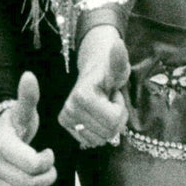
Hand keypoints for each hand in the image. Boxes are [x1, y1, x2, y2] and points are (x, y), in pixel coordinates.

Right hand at [0, 72, 56, 185]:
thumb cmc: (17, 125)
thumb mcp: (25, 112)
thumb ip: (28, 97)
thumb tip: (29, 76)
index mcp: (1, 144)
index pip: (33, 164)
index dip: (48, 161)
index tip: (48, 152)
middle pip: (31, 184)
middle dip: (47, 177)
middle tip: (49, 168)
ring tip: (38, 176)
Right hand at [59, 26, 129, 147]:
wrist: (94, 72)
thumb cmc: (109, 71)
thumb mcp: (118, 67)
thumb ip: (119, 59)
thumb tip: (118, 44)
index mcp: (82, 96)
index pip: (113, 121)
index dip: (119, 109)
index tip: (112, 94)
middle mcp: (69, 109)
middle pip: (107, 133)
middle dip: (115, 118)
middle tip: (109, 101)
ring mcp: (66, 118)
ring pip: (100, 140)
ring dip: (107, 126)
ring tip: (103, 107)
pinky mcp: (67, 125)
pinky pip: (91, 141)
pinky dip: (98, 132)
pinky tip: (97, 116)